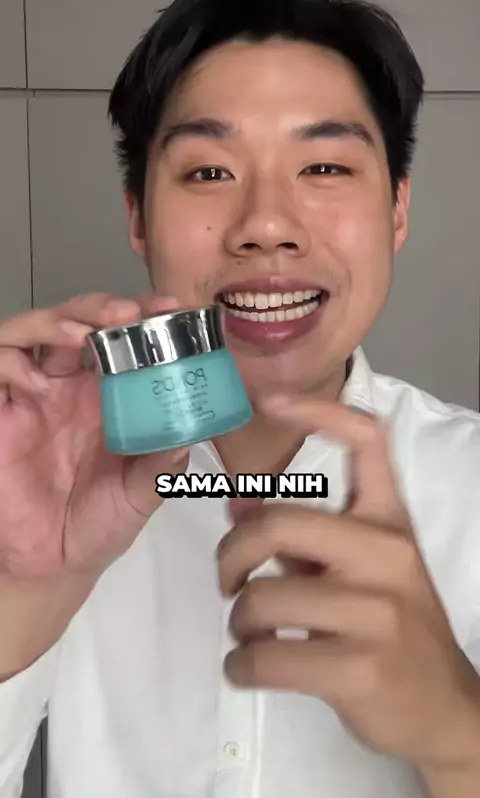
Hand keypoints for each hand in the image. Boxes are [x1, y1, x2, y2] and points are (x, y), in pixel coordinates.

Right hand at [0, 292, 188, 580]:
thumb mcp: (141, 493)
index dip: (142, 315)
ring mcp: (29, 396)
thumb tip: (190, 435)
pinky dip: (9, 360)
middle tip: (127, 313)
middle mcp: (67, 385)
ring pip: (31, 333)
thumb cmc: (100, 523)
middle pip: (76, 322)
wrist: (54, 566)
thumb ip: (162, 465)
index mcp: (106, 394)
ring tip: (83, 332)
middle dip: (100, 307)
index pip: (120, 337)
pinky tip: (34, 374)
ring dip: (55, 321)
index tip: (170, 307)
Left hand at [218, 394, 479, 775]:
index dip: (319, 413)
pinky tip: (247, 668)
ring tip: (249, 635)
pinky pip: (266, 658)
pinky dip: (241, 666)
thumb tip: (236, 506)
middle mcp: (386, 555)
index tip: (271, 401)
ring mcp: (377, 611)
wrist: (442, 707)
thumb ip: (301, 539)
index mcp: (388, 523)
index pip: (367, 443)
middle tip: (227, 580)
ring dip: (238, 622)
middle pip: (278, 525)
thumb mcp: (360, 573)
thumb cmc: (393, 629)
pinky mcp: (359, 668)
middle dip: (230, 555)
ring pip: (263, 598)